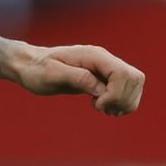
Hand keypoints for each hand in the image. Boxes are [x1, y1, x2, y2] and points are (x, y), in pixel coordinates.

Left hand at [9, 43, 144, 115]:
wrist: (29, 65)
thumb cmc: (36, 70)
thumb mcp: (51, 75)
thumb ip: (76, 78)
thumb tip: (100, 89)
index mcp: (94, 56)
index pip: (123, 74)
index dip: (116, 94)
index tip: (96, 104)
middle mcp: (104, 59)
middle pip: (135, 79)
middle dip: (123, 99)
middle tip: (100, 108)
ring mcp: (106, 68)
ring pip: (135, 84)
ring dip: (124, 102)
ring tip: (102, 109)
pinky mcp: (104, 77)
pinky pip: (126, 89)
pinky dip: (121, 102)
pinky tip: (103, 107)